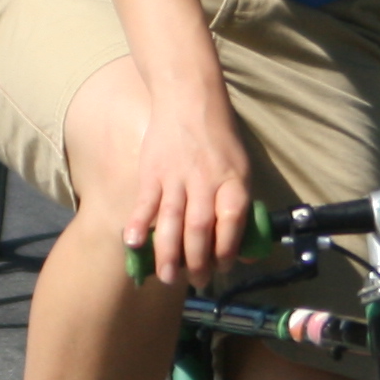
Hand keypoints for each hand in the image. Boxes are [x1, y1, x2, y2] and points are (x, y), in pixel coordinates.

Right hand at [123, 88, 252, 291]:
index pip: (232, 221)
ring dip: (168, 253)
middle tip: (196, 282)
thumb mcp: (241, 168)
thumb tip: (247, 253)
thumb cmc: (219, 139)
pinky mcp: (152, 171)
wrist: (189, 98)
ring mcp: (176, 176)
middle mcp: (205, 180)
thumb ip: (241, 208)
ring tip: (166, 278)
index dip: (227, 249)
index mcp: (233, 180)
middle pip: (200, 227)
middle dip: (197, 261)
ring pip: (171, 220)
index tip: (223, 268)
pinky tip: (132, 245)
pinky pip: (144, 202)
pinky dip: (137, 224)